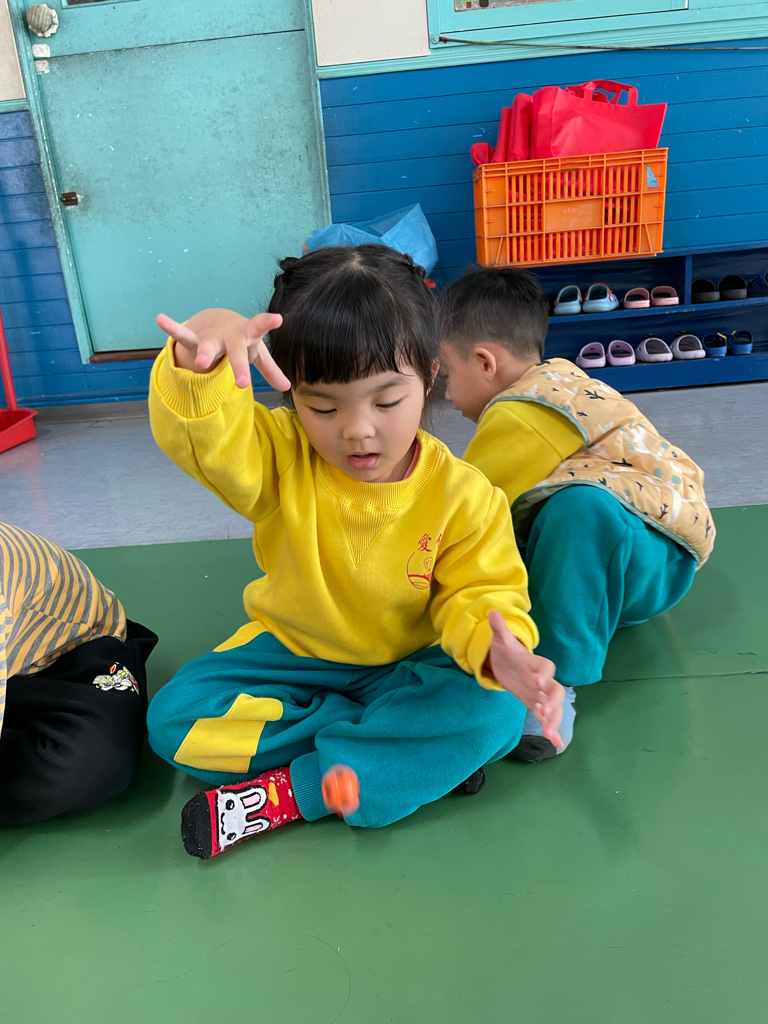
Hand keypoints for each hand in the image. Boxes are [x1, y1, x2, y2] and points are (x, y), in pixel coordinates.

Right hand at [156, 310, 290, 391]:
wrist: (218, 321)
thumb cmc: (243, 340)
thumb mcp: (257, 353)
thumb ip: (270, 369)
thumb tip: (287, 386)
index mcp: (247, 335)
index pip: (258, 329)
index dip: (267, 323)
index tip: (277, 318)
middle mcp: (229, 334)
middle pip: (235, 350)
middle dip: (239, 365)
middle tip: (243, 384)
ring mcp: (211, 337)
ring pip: (208, 345)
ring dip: (205, 353)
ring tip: (201, 361)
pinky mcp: (194, 339)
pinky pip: (182, 334)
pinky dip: (172, 328)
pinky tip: (161, 319)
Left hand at [486, 610, 564, 748]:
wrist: (509, 662)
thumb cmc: (506, 650)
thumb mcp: (501, 639)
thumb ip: (499, 629)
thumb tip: (492, 613)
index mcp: (534, 663)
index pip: (545, 667)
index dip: (543, 673)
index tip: (538, 681)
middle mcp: (541, 679)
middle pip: (555, 690)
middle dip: (552, 701)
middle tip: (545, 712)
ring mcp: (540, 694)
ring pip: (553, 707)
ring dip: (553, 720)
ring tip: (550, 734)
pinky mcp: (536, 704)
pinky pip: (547, 718)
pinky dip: (553, 730)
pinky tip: (556, 744)